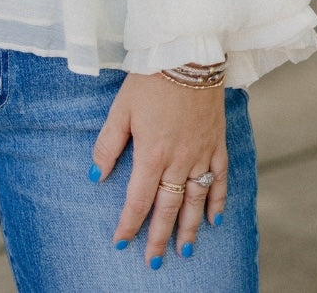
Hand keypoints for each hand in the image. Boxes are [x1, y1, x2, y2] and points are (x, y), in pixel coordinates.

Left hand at [91, 72, 227, 264]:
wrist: (188, 54)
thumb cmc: (150, 78)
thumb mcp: (121, 109)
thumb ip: (108, 145)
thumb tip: (96, 176)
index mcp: (151, 153)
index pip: (138, 200)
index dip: (129, 223)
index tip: (121, 242)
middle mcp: (179, 160)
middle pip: (168, 208)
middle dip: (159, 238)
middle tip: (154, 262)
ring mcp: (201, 153)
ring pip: (195, 201)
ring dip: (189, 228)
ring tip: (184, 251)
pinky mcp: (217, 143)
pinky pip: (220, 179)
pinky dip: (217, 201)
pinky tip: (213, 219)